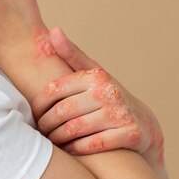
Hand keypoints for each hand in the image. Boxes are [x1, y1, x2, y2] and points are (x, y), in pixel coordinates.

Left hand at [31, 26, 163, 160]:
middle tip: (40, 131)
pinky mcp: (129, 134)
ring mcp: (120, 113)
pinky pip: (91, 144)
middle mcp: (108, 91)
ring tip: (51, 140)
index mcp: (96, 75)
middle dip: (46, 124)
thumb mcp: (93, 74)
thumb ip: (71, 54)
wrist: (145, 124)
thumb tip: (54, 30)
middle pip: (62, 111)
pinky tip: (68, 149)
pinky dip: (75, 148)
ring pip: (74, 129)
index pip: (55, 90)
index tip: (34, 114)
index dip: (39, 104)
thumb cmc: (108, 96)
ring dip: (57, 138)